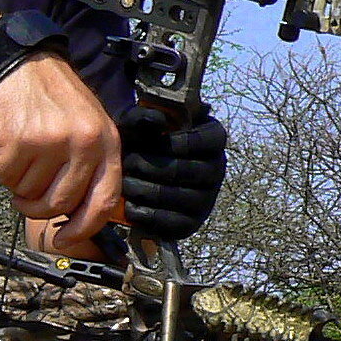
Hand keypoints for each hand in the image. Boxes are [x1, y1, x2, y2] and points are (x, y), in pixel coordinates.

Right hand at [0, 53, 126, 254]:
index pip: (103, 201)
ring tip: (22, 156)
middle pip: (60, 203)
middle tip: (27, 197)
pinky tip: (7, 146)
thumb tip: (81, 217)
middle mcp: (83, 143)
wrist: (22, 64)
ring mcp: (52, 141)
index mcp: (106, 143)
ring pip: (29, 193)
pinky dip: (0, 168)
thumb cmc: (56, 100)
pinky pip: (5, 177)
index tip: (64, 240)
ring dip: (18, 183)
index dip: (84, 229)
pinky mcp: (20, 139)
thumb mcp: (89, 128)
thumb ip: (91, 168)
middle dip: (38, 208)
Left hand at [120, 104, 229, 243]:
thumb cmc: (142, 140)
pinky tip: (130, 205)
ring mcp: (206, 199)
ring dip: (146, 190)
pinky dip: (148, 214)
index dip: (178, 142)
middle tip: (128, 162)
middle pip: (186, 170)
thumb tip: (155, 120)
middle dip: (152, 166)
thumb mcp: (141, 124)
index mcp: (213, 139)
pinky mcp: (192, 223)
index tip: (153, 140)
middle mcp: (216, 170)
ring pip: (177, 197)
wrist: (140, 170)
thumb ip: (143, 116)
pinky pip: (172, 222)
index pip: (206, 141)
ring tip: (125, 183)